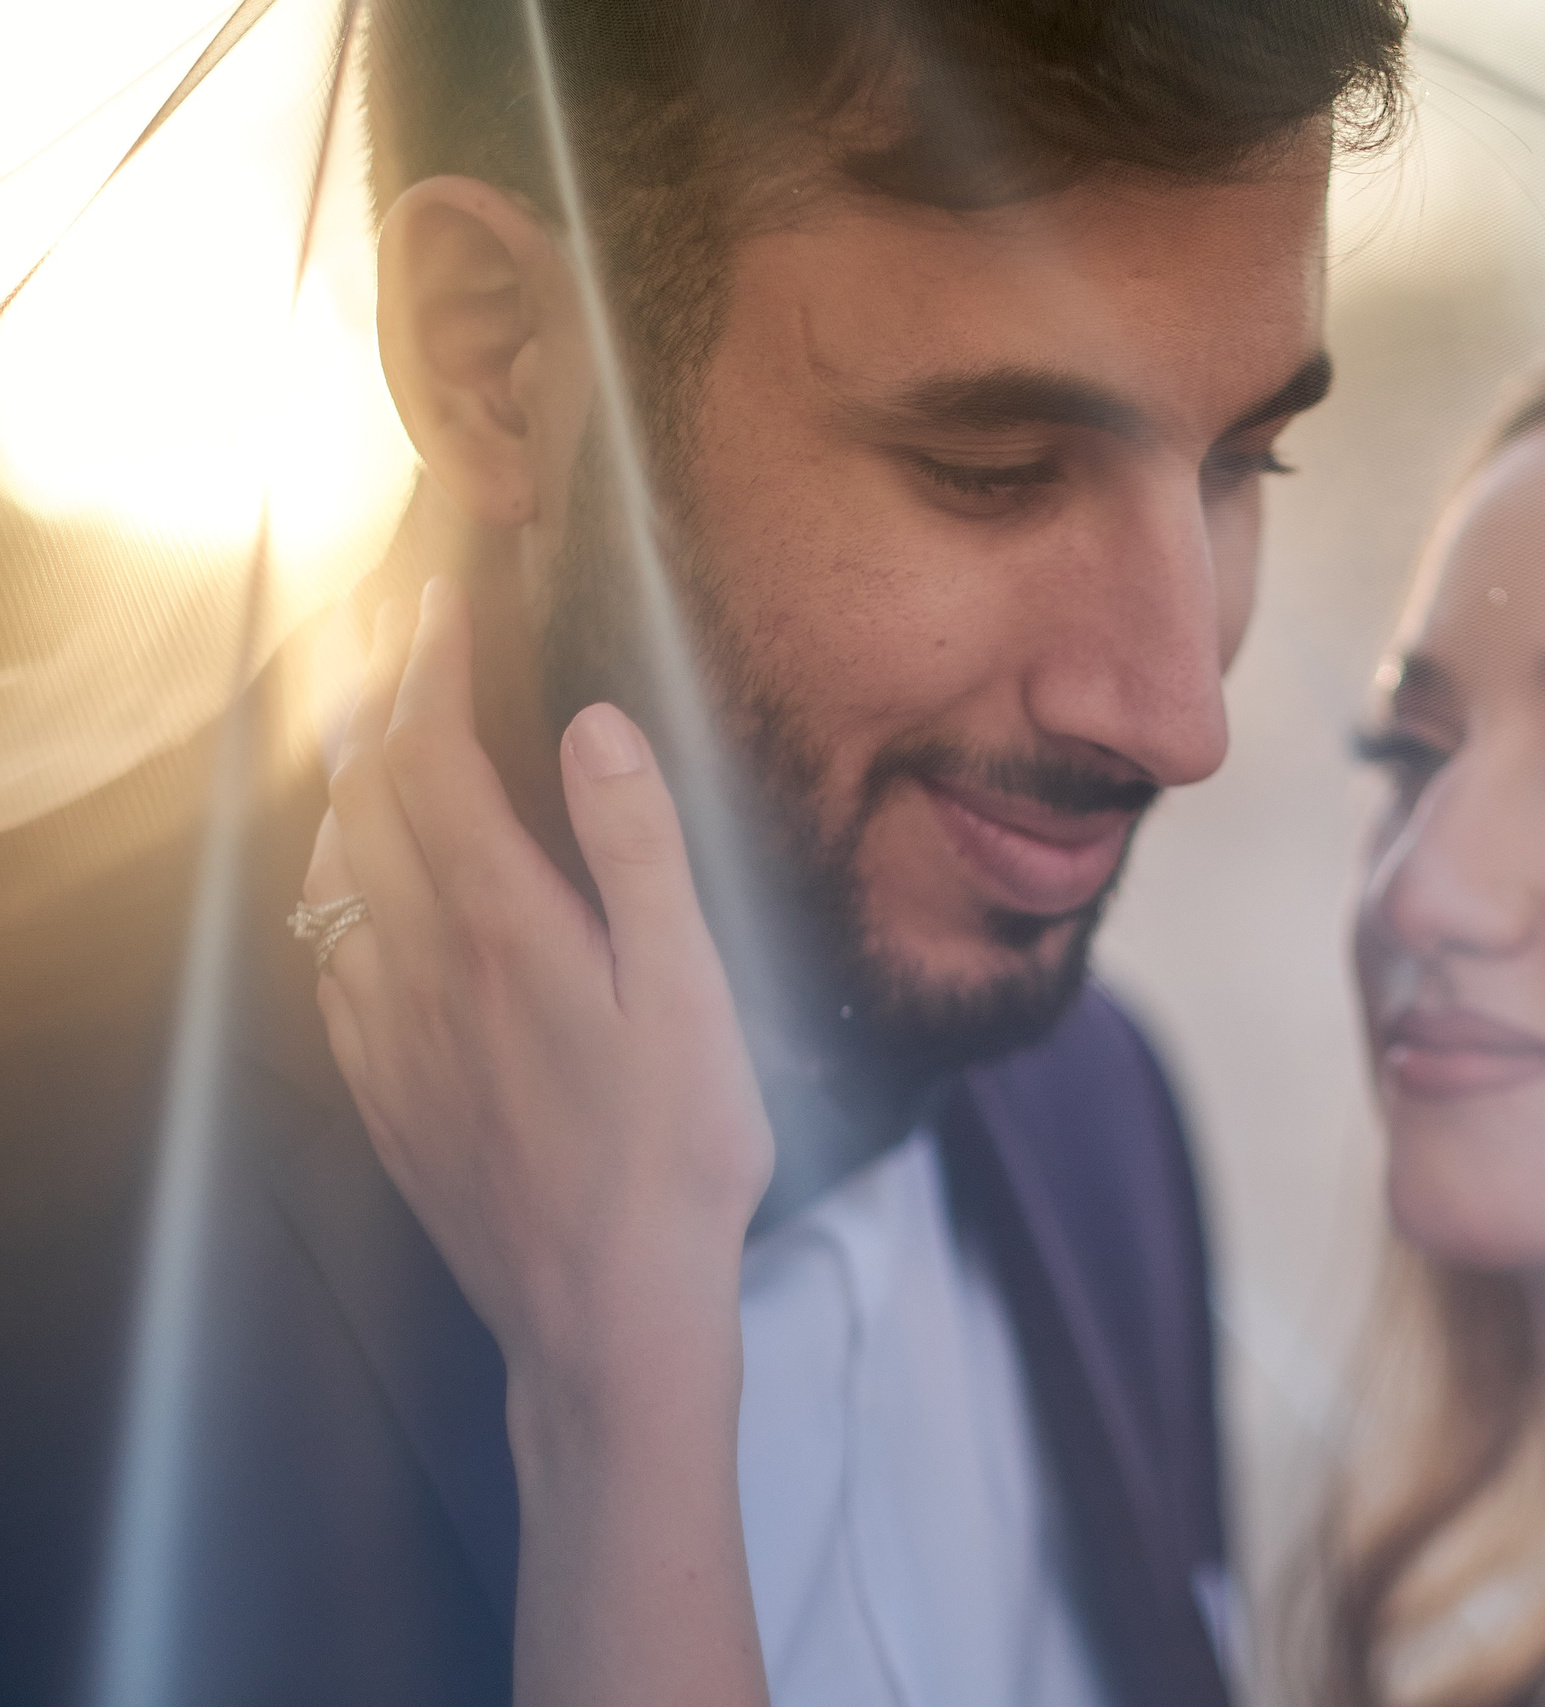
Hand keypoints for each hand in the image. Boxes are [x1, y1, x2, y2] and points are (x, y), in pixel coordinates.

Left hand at [304, 577, 773, 1403]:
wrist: (605, 1316)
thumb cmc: (674, 1158)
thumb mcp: (691, 995)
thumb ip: (638, 852)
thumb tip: (590, 724)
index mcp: (503, 928)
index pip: (436, 758)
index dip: (431, 667)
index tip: (444, 602)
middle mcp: (424, 969)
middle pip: (363, 803)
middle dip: (375, 705)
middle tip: (402, 645)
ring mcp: (390, 1036)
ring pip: (330, 879)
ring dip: (343, 792)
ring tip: (373, 745)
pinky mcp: (387, 1095)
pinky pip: (327, 966)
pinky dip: (334, 894)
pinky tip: (361, 903)